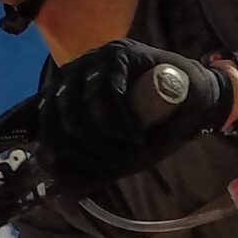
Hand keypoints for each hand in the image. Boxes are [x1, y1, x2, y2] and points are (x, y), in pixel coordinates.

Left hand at [37, 40, 231, 183]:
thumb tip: (58, 185)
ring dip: (105, 140)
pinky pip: (111, 94)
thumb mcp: (116, 148)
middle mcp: (74, 72)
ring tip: (131, 150)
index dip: (55, 153)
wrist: (194, 98)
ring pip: (81, 108)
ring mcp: (95, 59)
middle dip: (88, 151)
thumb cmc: (153, 124)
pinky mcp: (120, 53)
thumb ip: (88, 163)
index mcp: (65, 91)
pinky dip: (123, 123)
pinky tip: (136, 137)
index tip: (82, 174)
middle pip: (60, 119)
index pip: (43, 122)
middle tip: (117, 164)